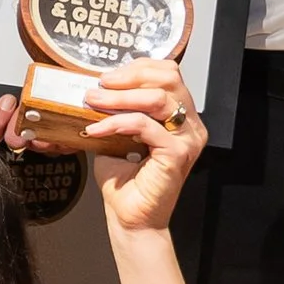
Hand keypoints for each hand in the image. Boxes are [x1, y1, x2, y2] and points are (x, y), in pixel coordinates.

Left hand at [0, 55, 206, 229]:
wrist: (129, 216)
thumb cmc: (125, 178)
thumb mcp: (117, 134)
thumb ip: (116, 109)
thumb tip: (92, 87)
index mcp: (181, 115)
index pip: (168, 73)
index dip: (137, 68)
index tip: (107, 76)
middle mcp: (190, 124)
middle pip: (168, 79)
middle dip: (129, 77)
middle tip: (99, 86)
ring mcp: (187, 138)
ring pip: (157, 99)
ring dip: (119, 98)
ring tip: (92, 102)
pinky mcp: (178, 153)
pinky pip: (145, 125)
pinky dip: (117, 122)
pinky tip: (97, 129)